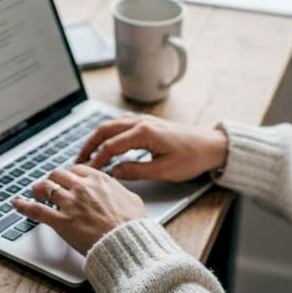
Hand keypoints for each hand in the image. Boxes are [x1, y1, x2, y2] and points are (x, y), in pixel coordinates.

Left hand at [11, 164, 147, 254]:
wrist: (127, 242)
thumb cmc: (133, 225)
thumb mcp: (132, 199)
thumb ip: (120, 191)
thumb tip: (118, 191)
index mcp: (99, 180)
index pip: (76, 169)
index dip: (69, 175)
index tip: (67, 180)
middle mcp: (82, 187)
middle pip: (57, 175)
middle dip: (51, 180)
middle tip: (49, 186)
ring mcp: (70, 203)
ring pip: (45, 188)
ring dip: (37, 189)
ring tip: (34, 193)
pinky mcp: (61, 221)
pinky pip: (36, 210)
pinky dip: (23, 206)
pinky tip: (16, 204)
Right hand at [77, 114, 227, 181]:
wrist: (212, 146)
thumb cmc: (192, 158)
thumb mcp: (164, 171)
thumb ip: (136, 171)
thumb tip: (114, 172)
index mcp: (144, 133)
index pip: (111, 145)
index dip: (97, 159)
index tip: (88, 171)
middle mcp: (142, 122)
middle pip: (105, 130)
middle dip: (89, 144)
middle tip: (78, 160)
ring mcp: (145, 121)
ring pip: (112, 125)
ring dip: (97, 137)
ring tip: (88, 152)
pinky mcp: (149, 124)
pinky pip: (121, 124)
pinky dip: (108, 133)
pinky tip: (106, 143)